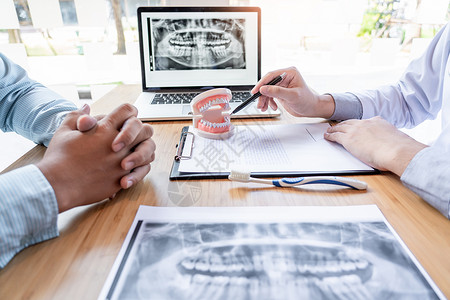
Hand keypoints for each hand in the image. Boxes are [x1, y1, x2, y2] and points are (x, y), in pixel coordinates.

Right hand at [37, 104, 154, 211]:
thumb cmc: (59, 158)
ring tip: (134, 152)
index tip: (123, 118)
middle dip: (140, 130)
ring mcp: (123, 161)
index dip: (127, 112)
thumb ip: (77, 116)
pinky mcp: (123, 177)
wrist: (58, 185)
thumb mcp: (64, 131)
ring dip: (144, 148)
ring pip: (148, 149)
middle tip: (133, 136)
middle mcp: (118, 143)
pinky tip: (130, 168)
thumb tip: (86, 106)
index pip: (127, 110)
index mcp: (104, 128)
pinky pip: (142, 169)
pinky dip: (140, 168)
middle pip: (144, 128)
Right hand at [252, 66, 334, 117]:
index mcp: (289, 73)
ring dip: (264, 100)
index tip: (255, 91)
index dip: (262, 83)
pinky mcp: (280, 91)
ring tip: (263, 108)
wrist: (311, 109)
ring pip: (267, 90)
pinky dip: (268, 102)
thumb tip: (263, 89)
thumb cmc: (307, 100)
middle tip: (259, 103)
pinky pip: (269, 95)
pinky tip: (273, 107)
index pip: (271, 75)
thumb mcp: (292, 96)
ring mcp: (282, 85)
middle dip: (262, 95)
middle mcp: (284, 77)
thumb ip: (277, 92)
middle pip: (267, 84)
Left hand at [324, 117, 426, 175]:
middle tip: (337, 126)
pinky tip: (327, 137)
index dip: (358, 124)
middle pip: (350, 122)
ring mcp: (356, 130)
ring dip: (334, 129)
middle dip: (343, 124)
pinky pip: (336, 136)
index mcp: (378, 121)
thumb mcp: (396, 138)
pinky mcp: (348, 140)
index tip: (355, 126)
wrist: (396, 151)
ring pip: (341, 128)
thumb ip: (390, 138)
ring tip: (329, 131)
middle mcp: (365, 123)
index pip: (365, 122)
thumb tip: (394, 144)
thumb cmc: (400, 149)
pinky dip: (330, 136)